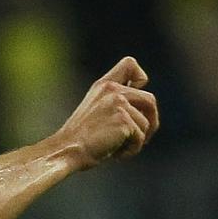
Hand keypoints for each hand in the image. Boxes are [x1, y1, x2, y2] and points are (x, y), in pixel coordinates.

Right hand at [52, 56, 159, 170]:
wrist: (67, 150)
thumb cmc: (81, 139)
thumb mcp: (98, 112)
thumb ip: (117, 104)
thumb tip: (146, 114)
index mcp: (104, 86)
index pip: (130, 64)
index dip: (140, 78)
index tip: (136, 96)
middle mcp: (113, 90)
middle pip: (150, 100)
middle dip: (151, 121)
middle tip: (141, 138)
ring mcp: (119, 104)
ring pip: (146, 123)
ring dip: (137, 141)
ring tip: (118, 148)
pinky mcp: (123, 120)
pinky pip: (140, 138)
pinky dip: (132, 150)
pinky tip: (116, 154)